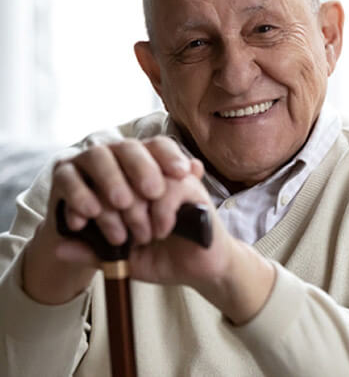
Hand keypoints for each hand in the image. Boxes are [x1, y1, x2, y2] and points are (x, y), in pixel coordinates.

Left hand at [23, 135, 274, 324]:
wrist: (202, 268)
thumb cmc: (164, 257)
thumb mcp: (123, 259)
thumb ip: (94, 252)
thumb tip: (58, 248)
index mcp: (128, 188)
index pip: (98, 174)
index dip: (86, 196)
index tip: (83, 223)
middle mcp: (148, 176)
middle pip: (118, 168)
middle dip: (113, 206)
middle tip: (121, 236)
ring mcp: (171, 178)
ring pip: (143, 176)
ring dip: (138, 210)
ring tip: (143, 235)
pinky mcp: (193, 186)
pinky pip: (170, 187)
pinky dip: (161, 212)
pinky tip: (161, 231)